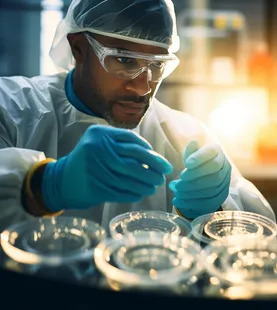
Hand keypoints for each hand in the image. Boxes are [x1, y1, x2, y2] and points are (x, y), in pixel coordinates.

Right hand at [42, 125, 172, 211]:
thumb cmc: (89, 159)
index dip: (150, 152)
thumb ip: (122, 143)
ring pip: (129, 177)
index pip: (132, 140)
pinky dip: (134, 193)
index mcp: (100, 134)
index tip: (162, 162)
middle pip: (134, 159)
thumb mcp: (100, 142)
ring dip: (146, 183)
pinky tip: (142, 193)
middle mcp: (96, 148)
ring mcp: (94, 168)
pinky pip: (120, 190)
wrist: (61, 180)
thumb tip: (154, 157)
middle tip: (164, 174)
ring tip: (155, 185)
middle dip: (154, 167)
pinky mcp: (94, 187)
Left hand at [169, 140, 230, 218]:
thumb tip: (193, 143)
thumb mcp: (191, 154)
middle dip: (193, 180)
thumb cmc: (195, 163)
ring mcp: (225, 183)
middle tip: (177, 183)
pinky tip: (179, 201)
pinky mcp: (221, 197)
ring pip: (211, 190)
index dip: (199, 158)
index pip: (212, 153)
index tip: (186, 164)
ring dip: (191, 192)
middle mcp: (225, 166)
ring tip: (176, 192)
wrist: (203, 177)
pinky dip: (192, 203)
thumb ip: (191, 150)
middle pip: (213, 175)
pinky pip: (209, 203)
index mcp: (217, 152)